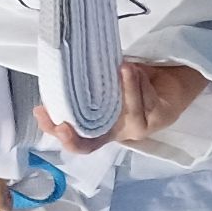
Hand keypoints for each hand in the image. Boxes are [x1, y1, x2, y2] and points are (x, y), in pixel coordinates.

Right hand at [33, 60, 209, 153]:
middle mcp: (116, 132)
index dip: (55, 132)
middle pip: (90, 143)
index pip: (74, 138)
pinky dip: (139, 83)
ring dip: (124, 89)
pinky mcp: (160, 118)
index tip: (41, 112)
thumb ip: (89, 82)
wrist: (170, 78)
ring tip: (121, 67)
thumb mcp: (106, 80)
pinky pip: (146, 102)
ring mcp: (137, 128)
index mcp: (101, 126)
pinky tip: (133, 69)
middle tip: (61, 123)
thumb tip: (59, 67)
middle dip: (72, 136)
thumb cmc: (133, 79)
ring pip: (128, 115)